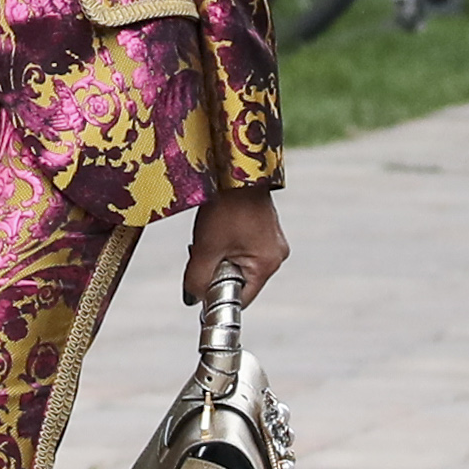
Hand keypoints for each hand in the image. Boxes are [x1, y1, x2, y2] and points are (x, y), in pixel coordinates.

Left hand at [183, 187, 288, 305]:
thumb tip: (192, 298)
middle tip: (203, 254)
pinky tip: (218, 229)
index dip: (217, 298)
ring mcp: (272, 241)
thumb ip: (197, 279)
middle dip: (217, 273)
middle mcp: (276, 255)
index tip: (199, 289)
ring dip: (221, 257)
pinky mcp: (265, 229)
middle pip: (240, 281)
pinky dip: (227, 245)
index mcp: (268, 264)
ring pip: (240, 263)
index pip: (241, 299)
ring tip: (210, 237)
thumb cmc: (227, 204)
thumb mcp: (206, 248)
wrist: (235, 169)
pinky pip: (244, 248)